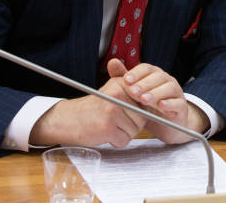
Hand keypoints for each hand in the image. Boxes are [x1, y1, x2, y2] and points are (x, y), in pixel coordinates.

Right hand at [29, 58, 147, 147]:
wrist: (68, 119)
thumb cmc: (94, 108)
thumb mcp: (112, 91)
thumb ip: (133, 93)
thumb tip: (158, 100)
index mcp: (121, 84)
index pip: (146, 100)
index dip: (142, 111)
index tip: (133, 114)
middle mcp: (117, 94)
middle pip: (143, 117)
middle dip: (132, 125)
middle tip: (116, 122)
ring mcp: (112, 111)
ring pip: (135, 130)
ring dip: (124, 134)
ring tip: (109, 126)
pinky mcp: (107, 127)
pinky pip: (124, 140)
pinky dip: (117, 141)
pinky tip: (105, 134)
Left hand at [119, 62, 209, 143]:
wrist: (165, 125)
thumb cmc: (148, 107)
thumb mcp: (134, 94)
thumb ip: (124, 79)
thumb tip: (112, 62)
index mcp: (155, 75)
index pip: (146, 68)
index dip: (136, 73)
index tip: (126, 80)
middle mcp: (167, 81)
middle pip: (158, 77)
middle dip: (144, 84)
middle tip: (132, 92)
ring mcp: (176, 93)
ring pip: (169, 88)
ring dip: (155, 93)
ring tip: (144, 100)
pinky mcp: (182, 107)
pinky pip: (178, 103)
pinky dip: (170, 103)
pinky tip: (161, 106)